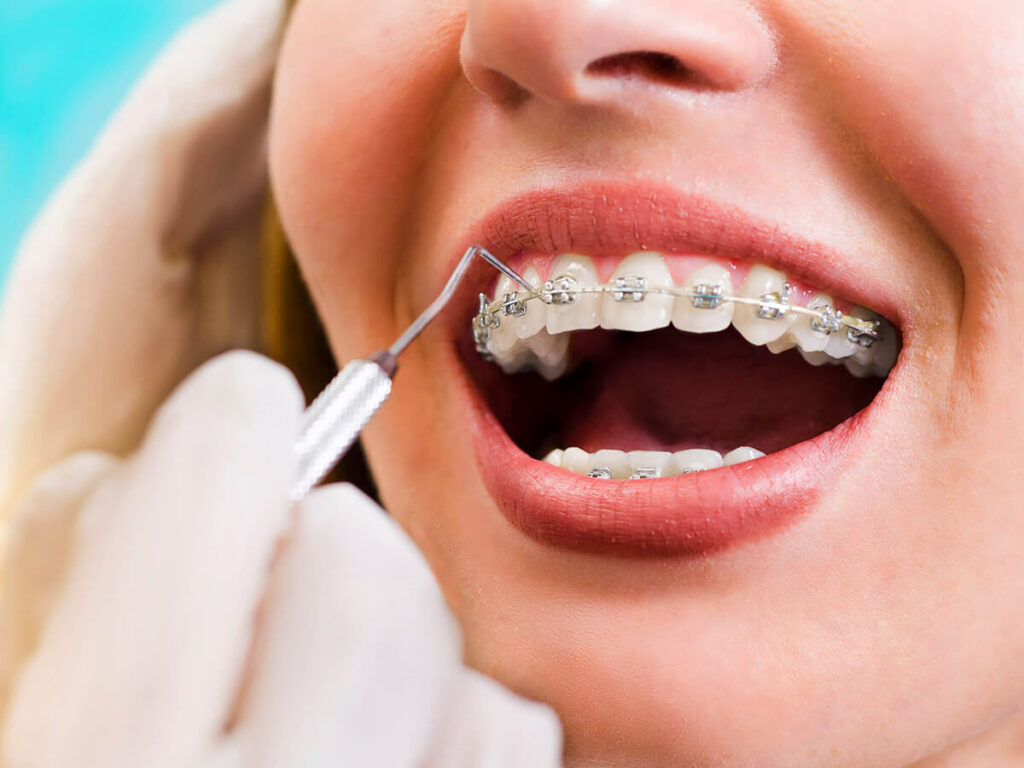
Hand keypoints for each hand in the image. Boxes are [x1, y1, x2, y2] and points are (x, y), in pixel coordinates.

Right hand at [0, 352, 560, 767]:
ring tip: (318, 721)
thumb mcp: (39, 711)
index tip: (231, 429)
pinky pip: (511, 734)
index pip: (217, 481)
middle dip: (312, 549)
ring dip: (392, 647)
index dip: (224, 431)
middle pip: (362, 555)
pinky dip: (458, 727)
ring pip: (452, 643)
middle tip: (261, 610)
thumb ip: (86, 588)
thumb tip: (162, 462)